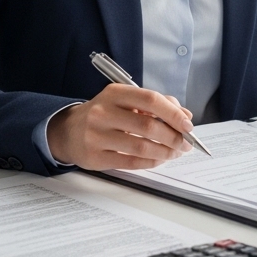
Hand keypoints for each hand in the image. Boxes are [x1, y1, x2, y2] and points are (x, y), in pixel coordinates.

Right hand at [47, 83, 193, 169]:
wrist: (68, 131)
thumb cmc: (104, 114)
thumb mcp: (126, 101)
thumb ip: (157, 104)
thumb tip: (185, 116)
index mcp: (115, 93)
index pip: (151, 100)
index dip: (173, 114)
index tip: (188, 125)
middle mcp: (103, 112)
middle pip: (148, 126)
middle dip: (173, 137)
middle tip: (185, 143)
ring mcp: (96, 135)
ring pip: (141, 147)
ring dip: (165, 152)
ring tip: (175, 152)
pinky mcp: (95, 157)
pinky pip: (131, 162)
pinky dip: (150, 162)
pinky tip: (158, 159)